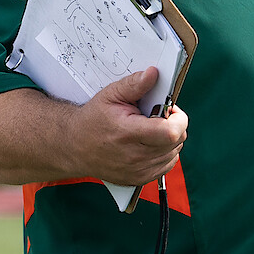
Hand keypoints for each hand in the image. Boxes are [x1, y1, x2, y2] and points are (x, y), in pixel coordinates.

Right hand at [67, 67, 188, 186]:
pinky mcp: (140, 179)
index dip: (178, 118)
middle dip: (174, 124)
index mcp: (128, 133)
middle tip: (157, 116)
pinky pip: (167, 164)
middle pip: (177, 141)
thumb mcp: (110, 95)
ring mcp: (138, 171)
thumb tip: (154, 74)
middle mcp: (135, 156)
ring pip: (174, 152)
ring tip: (150, 130)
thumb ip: (134, 84)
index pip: (171, 132)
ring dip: (169, 139)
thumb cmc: (93, 119)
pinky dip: (164, 152)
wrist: (75, 146)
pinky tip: (149, 143)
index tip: (169, 109)